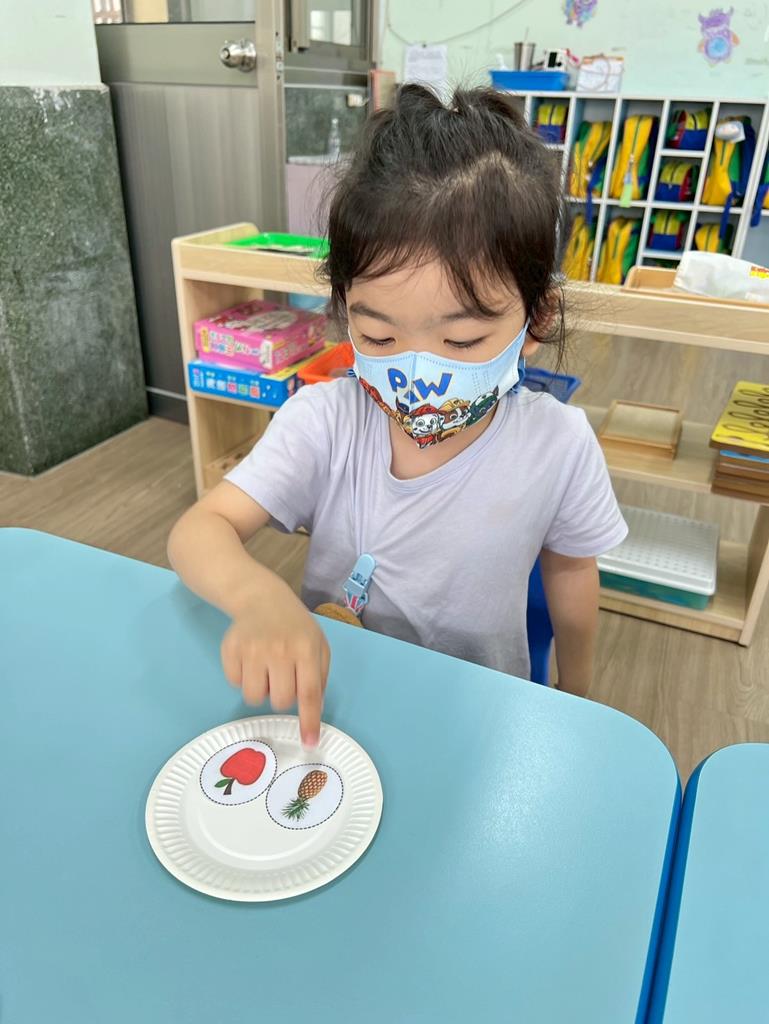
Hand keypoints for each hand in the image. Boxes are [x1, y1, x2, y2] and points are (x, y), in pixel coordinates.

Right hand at [220, 589, 329, 746]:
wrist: (261, 598)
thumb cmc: (295, 627)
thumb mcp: (318, 645)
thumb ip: (319, 678)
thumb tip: (313, 711)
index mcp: (305, 649)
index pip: (308, 693)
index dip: (309, 721)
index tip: (310, 743)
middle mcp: (279, 650)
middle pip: (280, 701)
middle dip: (282, 697)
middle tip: (282, 677)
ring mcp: (252, 649)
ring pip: (254, 697)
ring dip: (261, 690)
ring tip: (265, 669)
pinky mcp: (230, 650)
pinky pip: (234, 684)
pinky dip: (242, 678)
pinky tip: (250, 659)